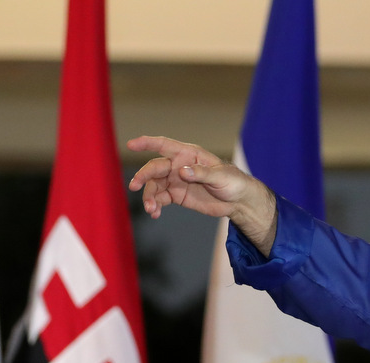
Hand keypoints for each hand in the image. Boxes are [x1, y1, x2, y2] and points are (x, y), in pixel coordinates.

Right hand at [126, 135, 277, 254]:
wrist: (238, 201)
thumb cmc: (233, 181)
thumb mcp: (220, 176)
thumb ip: (201, 173)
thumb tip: (181, 171)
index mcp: (188, 154)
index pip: (163, 145)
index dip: (147, 143)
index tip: (131, 145)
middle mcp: (178, 165)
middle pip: (154, 168)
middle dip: (143, 176)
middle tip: (134, 186)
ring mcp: (176, 181)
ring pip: (155, 186)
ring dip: (149, 196)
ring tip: (151, 209)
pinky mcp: (177, 196)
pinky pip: (160, 199)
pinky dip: (155, 206)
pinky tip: (155, 213)